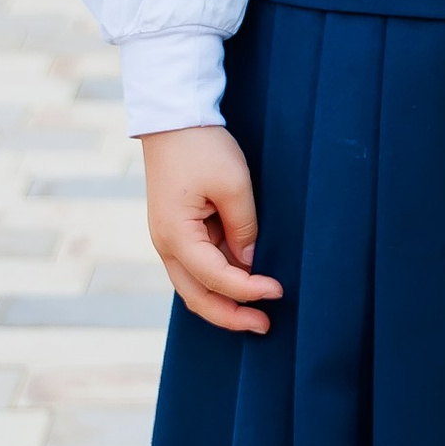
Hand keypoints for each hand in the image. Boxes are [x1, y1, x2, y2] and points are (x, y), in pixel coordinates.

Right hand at [141, 125, 283, 333]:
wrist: (173, 119)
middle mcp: (165, 245)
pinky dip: (217, 285)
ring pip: (194, 289)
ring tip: (256, 317)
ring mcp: (168, 241)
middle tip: (265, 326)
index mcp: (175, 235)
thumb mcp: (233, 185)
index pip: (216, 278)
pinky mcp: (177, 233)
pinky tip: (241, 289)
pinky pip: (196, 270)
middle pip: (197, 298)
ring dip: (224, 304)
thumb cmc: (203, 148)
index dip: (249, 290)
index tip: (279, 291)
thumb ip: (244, 229)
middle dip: (231, 316)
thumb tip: (250, 263)